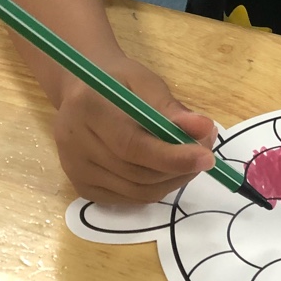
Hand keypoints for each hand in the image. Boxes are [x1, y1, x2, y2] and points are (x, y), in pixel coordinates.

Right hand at [53, 56, 216, 203]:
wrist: (82, 90)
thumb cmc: (118, 81)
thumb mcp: (146, 83)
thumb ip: (172, 109)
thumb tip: (203, 129)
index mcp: (87, 108)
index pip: (132, 145)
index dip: (172, 156)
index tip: (207, 157)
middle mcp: (73, 144)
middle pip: (136, 173)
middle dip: (180, 168)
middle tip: (207, 150)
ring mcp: (75, 169)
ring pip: (137, 191)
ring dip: (172, 179)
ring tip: (191, 157)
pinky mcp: (81, 187)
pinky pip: (129, 198)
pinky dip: (155, 188)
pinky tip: (165, 168)